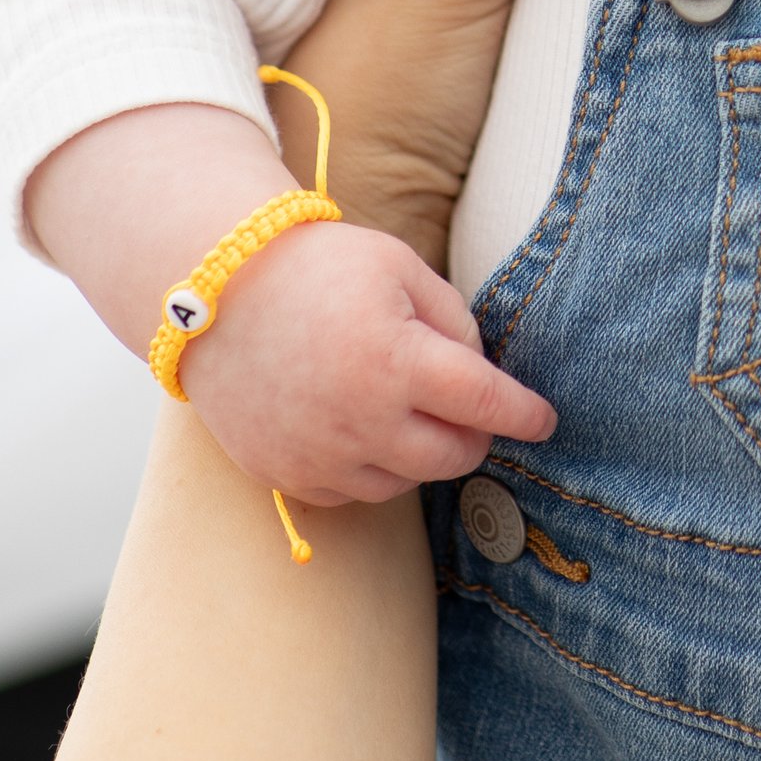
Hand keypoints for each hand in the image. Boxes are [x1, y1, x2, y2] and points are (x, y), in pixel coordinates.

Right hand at [177, 211, 554, 503]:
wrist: (215, 289)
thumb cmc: (318, 267)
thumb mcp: (400, 268)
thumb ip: (453, 320)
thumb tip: (482, 373)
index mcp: (396, 361)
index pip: (486, 404)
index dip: (524, 414)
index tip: (545, 420)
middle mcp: (359, 420)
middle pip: (451, 457)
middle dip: (475, 437)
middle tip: (471, 412)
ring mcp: (316, 455)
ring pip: (402, 483)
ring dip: (421, 455)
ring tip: (407, 409)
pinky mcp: (281, 473)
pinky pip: (350, 492)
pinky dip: (369, 469)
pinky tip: (362, 428)